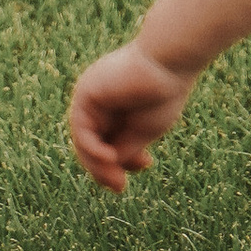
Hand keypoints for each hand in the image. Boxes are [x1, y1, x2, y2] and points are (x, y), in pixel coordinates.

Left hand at [68, 39, 194, 190]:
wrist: (169, 63)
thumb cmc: (163, 92)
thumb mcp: (143, 131)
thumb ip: (124, 149)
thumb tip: (108, 169)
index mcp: (119, 109)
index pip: (111, 143)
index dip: (123, 162)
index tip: (146, 165)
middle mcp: (102, 103)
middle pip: (95, 145)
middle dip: (106, 169)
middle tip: (120, 187)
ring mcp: (92, 98)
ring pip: (85, 142)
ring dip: (98, 165)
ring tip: (116, 179)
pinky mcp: (86, 93)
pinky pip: (82, 130)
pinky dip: (92, 149)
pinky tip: (109, 158)